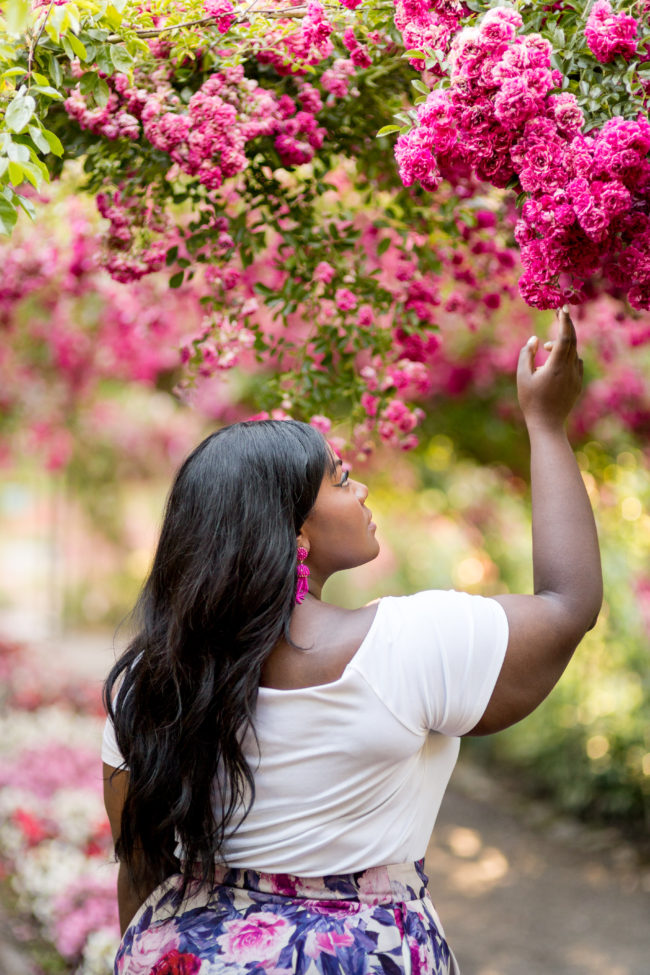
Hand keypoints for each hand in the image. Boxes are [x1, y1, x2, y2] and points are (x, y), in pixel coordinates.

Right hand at [517, 306, 582, 431]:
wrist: (547, 424)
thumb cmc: (531, 401)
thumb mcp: (522, 377)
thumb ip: (526, 355)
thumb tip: (534, 339)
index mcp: (556, 366)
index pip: (564, 338)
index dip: (565, 321)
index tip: (563, 308)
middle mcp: (570, 369)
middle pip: (572, 341)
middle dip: (567, 325)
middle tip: (561, 312)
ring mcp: (576, 377)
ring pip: (573, 352)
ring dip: (562, 345)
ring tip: (545, 349)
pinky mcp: (578, 384)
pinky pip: (576, 363)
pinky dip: (567, 356)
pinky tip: (554, 363)